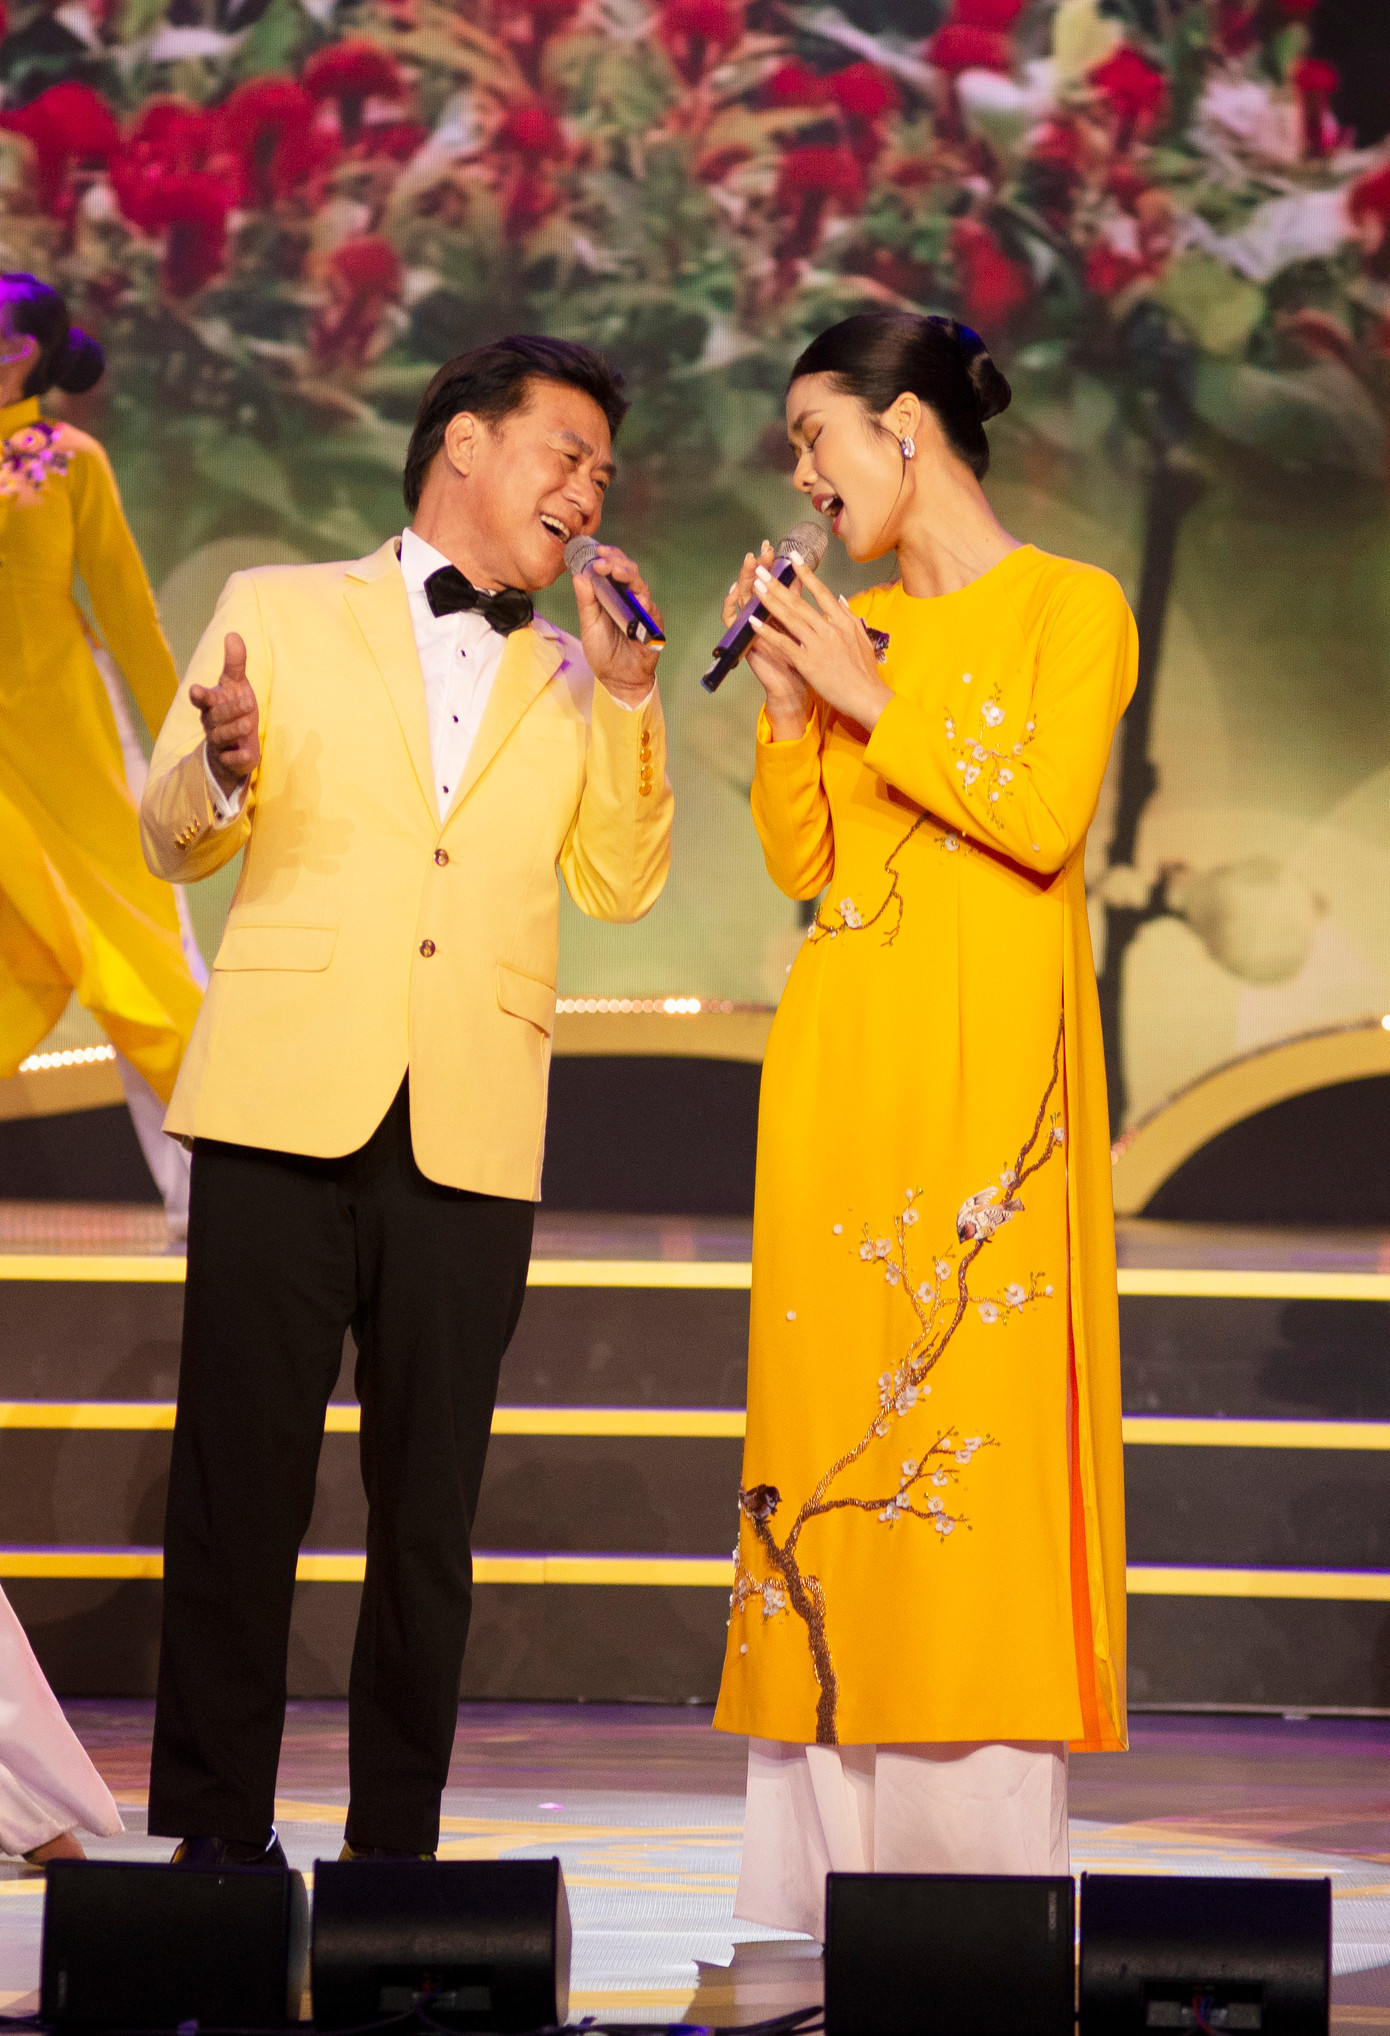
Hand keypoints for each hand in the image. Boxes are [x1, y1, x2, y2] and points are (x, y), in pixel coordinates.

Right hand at [190, 632, 259, 796]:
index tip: (196, 690)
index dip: (199, 695)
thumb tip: (233, 633)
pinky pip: (230, 760)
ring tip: (248, 726)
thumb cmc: (233, 710)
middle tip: (248, 702)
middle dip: (230, 710)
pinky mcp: (229, 761)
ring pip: (221, 737)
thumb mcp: (236, 686)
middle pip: (216, 717)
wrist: (232, 747)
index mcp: (211, 704)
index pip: (201, 699)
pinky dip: (237, 757)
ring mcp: (219, 744)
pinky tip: (247, 754)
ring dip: (233, 730)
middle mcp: (211, 723)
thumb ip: (235, 663)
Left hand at [572, 544, 662, 705]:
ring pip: (641, 587)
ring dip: (630, 577)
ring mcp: (643, 612)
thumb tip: (579, 575)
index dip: (608, 556)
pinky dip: (647, 607)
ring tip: (618, 572)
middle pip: (630, 572)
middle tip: (603, 562)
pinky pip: (652, 615)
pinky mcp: (653, 629)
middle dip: (617, 563)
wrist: (616, 678)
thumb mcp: (589, 623)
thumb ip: (586, 600)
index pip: (615, 567)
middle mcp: (631, 599)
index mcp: (615, 594)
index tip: (596, 551)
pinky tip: (640, 601)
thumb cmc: (604, 650)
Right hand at [722, 541, 811, 741]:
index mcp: (783, 616)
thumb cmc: (807, 665)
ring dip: (744, 579)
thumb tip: (823, 590)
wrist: (795, 690)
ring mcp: (752, 628)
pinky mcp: (743, 640)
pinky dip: (730, 606)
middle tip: (762, 550)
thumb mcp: (813, 635)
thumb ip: (813, 612)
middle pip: (760, 586)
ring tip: (748, 562)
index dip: (779, 568)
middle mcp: (765, 619)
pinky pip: (730, 620)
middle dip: (761, 568)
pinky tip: (733, 591)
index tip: (782, 550)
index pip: (779, 585)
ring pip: (744, 597)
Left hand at [750, 557, 892, 733]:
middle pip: (799, 602)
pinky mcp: (806, 662)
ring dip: (769, 600)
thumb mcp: (862, 639)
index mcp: (843, 622)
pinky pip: (782, 643)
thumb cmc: (865, 672)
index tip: (793, 557)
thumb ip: (849, 618)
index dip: (806, 574)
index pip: (821, 592)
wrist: (866, 696)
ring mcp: (817, 645)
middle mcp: (829, 629)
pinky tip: (752, 621)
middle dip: (778, 584)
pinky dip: (766, 631)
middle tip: (762, 569)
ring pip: (789, 618)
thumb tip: (839, 600)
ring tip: (755, 586)